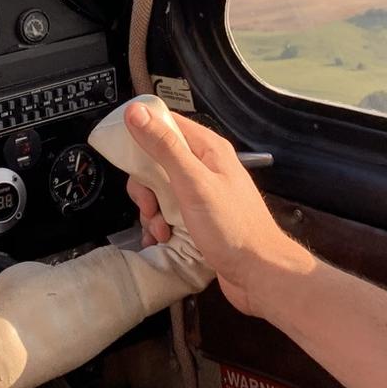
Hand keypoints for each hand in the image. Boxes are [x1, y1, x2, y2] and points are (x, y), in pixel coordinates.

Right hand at [123, 102, 311, 319]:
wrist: (259, 275)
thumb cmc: (235, 229)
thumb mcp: (193, 183)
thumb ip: (164, 147)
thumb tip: (137, 113)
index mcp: (208, 150)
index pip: (166, 124)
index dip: (141, 135)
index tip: (127, 156)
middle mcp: (205, 168)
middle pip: (157, 161)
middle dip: (146, 186)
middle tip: (151, 205)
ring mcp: (201, 194)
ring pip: (160, 190)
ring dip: (152, 211)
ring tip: (161, 229)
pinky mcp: (198, 218)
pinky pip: (168, 213)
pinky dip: (160, 226)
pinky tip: (163, 238)